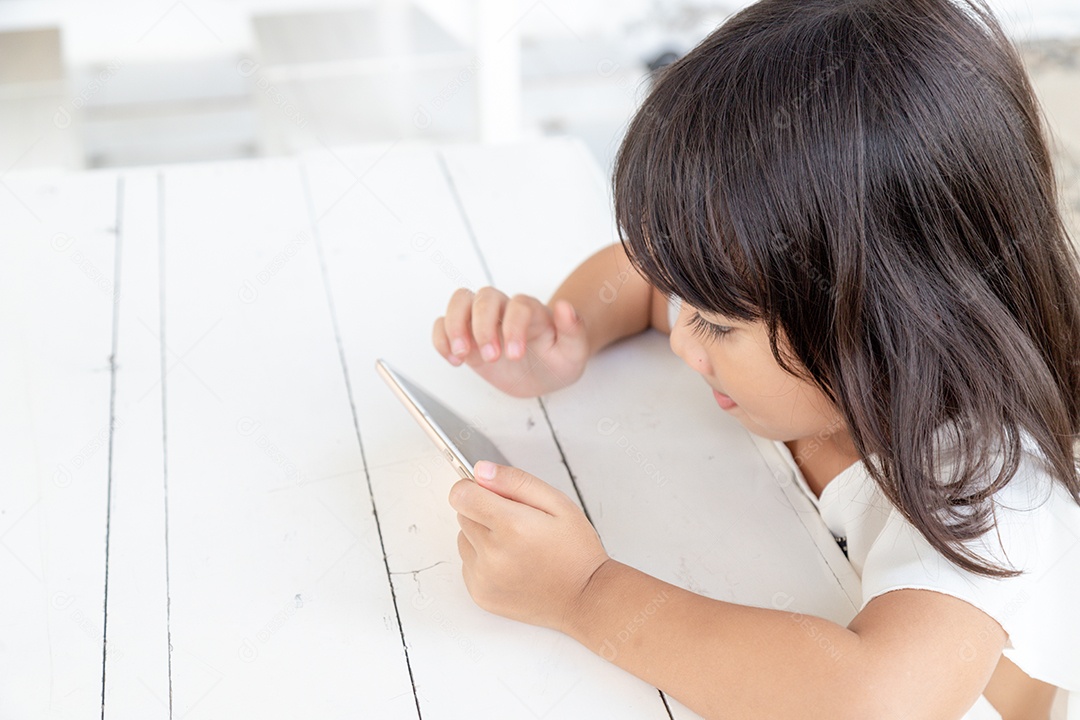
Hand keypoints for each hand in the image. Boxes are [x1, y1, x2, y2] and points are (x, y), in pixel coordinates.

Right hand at [432, 287, 588, 396]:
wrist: (545, 373)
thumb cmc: (558, 359)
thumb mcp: (574, 351)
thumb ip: (573, 329)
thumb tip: (565, 307)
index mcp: (532, 311)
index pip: (518, 305)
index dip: (514, 327)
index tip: (515, 355)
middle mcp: (505, 310)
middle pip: (485, 297)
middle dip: (483, 327)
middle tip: (492, 357)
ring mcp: (483, 321)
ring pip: (461, 301)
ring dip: (455, 326)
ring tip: (462, 354)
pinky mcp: (467, 336)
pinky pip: (443, 324)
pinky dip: (442, 339)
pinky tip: (454, 359)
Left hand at [449, 461, 608, 631]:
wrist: (584, 598)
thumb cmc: (576, 551)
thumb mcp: (558, 503)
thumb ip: (516, 481)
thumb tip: (481, 471)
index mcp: (512, 526)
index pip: (462, 494)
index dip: (474, 487)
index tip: (489, 491)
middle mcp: (493, 554)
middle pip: (462, 515)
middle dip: (483, 511)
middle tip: (516, 522)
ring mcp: (484, 577)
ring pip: (464, 539)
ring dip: (482, 536)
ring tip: (515, 545)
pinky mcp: (480, 594)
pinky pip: (468, 564)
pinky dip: (483, 559)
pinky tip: (510, 562)